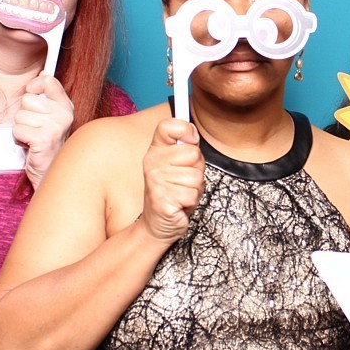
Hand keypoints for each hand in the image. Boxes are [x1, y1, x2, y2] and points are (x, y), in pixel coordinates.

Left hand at [12, 75, 75, 188]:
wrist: (50, 172)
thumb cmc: (46, 143)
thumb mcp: (51, 116)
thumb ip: (47, 96)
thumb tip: (42, 74)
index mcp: (67, 106)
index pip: (48, 81)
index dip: (34, 87)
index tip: (33, 94)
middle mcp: (64, 115)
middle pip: (28, 99)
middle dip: (25, 114)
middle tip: (35, 128)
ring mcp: (55, 127)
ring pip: (20, 115)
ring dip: (22, 128)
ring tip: (33, 138)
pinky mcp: (43, 139)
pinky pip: (17, 129)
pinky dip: (19, 139)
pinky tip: (30, 145)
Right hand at [140, 116, 204, 241]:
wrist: (157, 224)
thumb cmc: (172, 192)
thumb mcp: (179, 165)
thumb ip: (186, 147)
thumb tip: (193, 131)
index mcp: (156, 151)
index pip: (168, 126)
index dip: (185, 130)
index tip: (190, 140)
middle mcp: (152, 163)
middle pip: (193, 153)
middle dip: (197, 169)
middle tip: (184, 180)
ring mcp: (156, 181)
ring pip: (196, 176)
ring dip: (195, 188)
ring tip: (181, 193)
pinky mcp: (162, 199)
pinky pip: (193, 194)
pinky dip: (191, 202)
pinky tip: (179, 204)